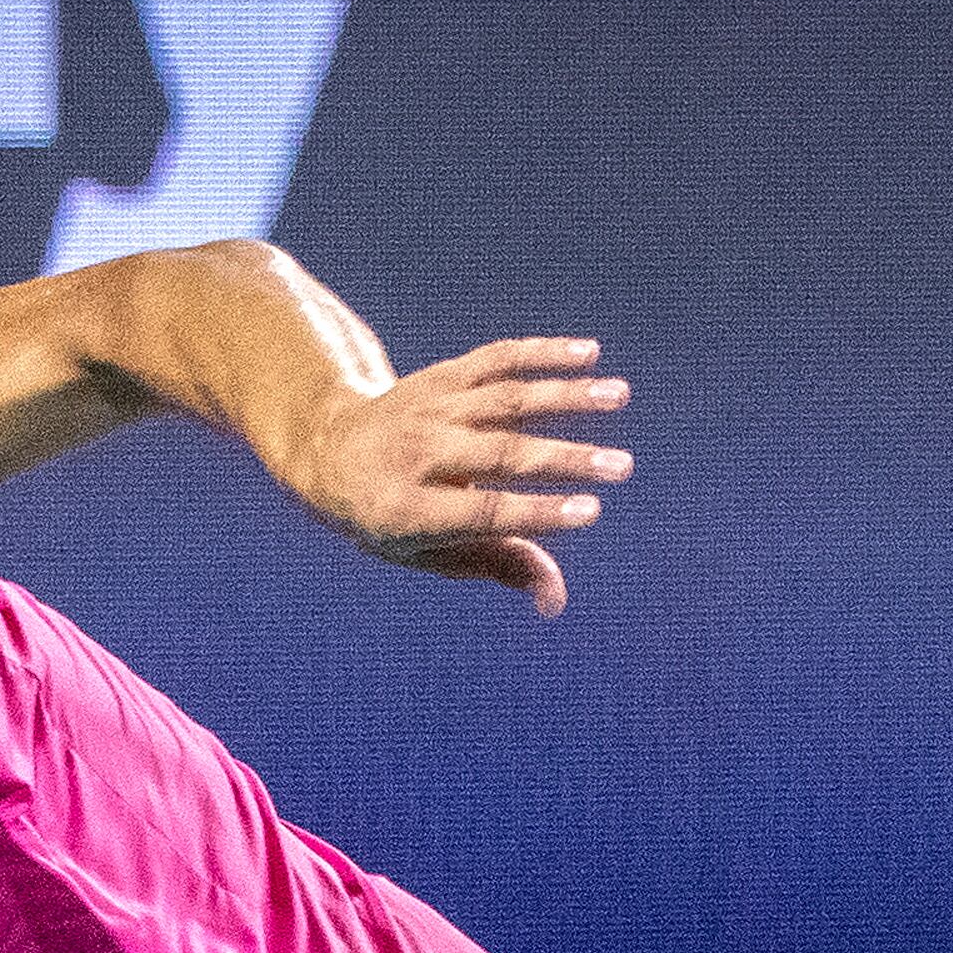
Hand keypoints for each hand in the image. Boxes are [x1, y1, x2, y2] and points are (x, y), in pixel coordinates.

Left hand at [294, 336, 632, 617]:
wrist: (330, 448)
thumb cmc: (390, 516)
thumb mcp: (426, 552)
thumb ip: (494, 566)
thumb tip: (555, 600)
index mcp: (404, 511)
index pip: (480, 513)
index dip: (536, 514)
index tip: (590, 511)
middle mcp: (415, 454)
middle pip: (500, 454)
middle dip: (564, 459)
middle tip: (622, 467)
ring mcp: (430, 408)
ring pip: (506, 397)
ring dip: (567, 395)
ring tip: (620, 395)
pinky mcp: (443, 376)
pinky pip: (498, 358)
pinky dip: (543, 352)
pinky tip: (590, 353)